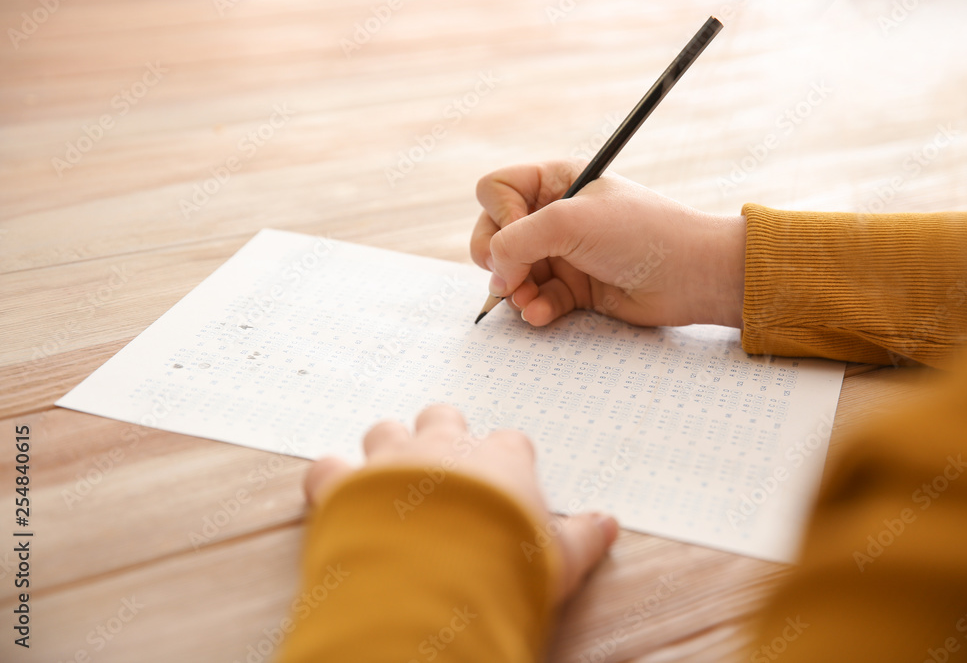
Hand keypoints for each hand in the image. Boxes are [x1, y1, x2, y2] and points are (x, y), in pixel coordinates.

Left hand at [304, 404, 618, 602]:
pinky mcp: (346, 485)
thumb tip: (609, 524)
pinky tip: (334, 492)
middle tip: (442, 459)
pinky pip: (328, 467)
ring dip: (386, 448)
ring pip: (385, 430)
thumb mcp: (559, 560)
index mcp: (499, 461)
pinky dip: (330, 479)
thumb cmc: (506, 565)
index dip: (507, 459)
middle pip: (442, 416)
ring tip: (388, 473)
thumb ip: (583, 538)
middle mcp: (444, 448)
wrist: (439, 579)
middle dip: (442, 432)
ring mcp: (392, 461)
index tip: (506, 478)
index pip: (510, 443)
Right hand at [470, 160, 745, 327]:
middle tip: (510, 277)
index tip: (521, 231)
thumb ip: (517, 241)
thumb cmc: (640, 234)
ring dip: (515, 290)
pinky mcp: (573, 289)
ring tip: (529, 301)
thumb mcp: (571, 222)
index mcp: (555, 182)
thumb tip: (494, 273)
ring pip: (511, 272)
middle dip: (498, 259)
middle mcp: (555, 215)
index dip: (498, 213)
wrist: (690, 276)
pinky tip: (542, 314)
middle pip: (494, 234)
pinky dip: (534, 308)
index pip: (495, 189)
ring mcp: (563, 254)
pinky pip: (535, 299)